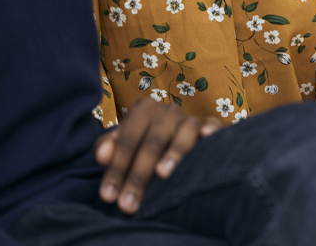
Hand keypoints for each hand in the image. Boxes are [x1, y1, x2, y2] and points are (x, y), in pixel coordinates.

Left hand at [95, 98, 221, 213]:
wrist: (165, 142)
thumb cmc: (138, 147)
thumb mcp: (120, 147)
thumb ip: (107, 149)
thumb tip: (102, 156)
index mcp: (143, 110)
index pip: (127, 139)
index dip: (116, 168)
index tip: (108, 196)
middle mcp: (168, 111)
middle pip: (153, 141)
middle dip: (139, 175)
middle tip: (128, 204)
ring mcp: (190, 119)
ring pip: (185, 131)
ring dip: (174, 152)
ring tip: (162, 174)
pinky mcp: (211, 126)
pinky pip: (214, 124)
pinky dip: (211, 129)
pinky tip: (206, 136)